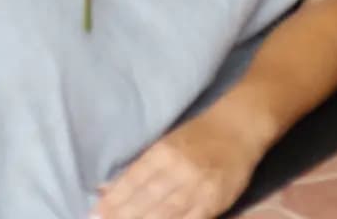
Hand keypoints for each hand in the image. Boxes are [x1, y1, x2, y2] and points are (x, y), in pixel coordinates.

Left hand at [92, 109, 257, 218]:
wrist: (240, 127)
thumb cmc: (200, 134)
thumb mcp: (168, 142)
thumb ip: (141, 167)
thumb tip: (108, 187)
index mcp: (164, 150)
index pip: (134, 179)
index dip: (115, 198)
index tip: (96, 212)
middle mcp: (178, 169)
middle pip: (145, 199)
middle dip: (123, 215)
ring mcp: (197, 187)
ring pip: (164, 213)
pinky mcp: (214, 202)